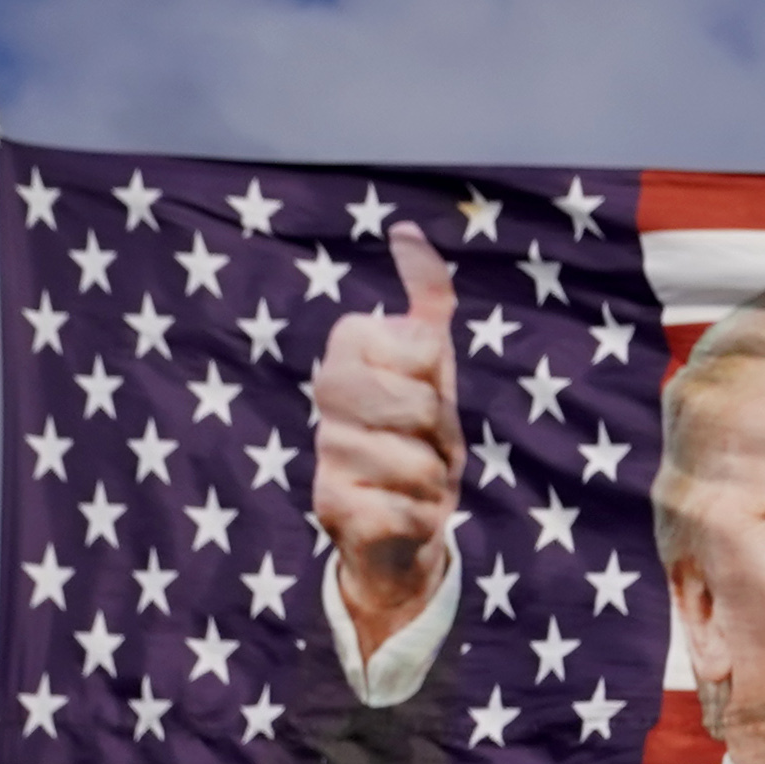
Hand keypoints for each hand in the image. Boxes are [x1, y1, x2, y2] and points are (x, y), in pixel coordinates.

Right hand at [310, 225, 462, 653]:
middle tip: (422, 442)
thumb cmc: (417, 440)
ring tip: (412, 482)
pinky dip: (421, 516)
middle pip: (420, 402)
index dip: (438, 374)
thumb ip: (425, 300)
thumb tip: (406, 229)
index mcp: (348, 354)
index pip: (423, 341)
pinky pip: (407, 508)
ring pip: (418, 461)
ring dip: (434, 479)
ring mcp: (326, 452)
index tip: (422, 391)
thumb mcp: (432, 368)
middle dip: (437, 429)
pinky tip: (401, 515)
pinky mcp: (330, 506)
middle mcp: (327, 397)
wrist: (396, 533)